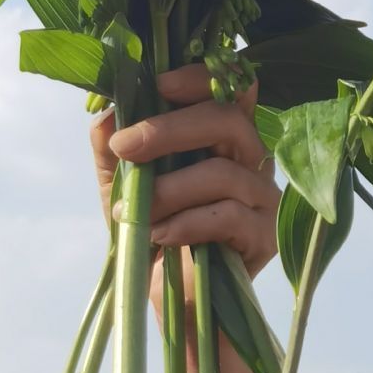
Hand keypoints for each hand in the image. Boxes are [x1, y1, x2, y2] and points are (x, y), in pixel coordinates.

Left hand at [89, 64, 280, 282]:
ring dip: (168, 190)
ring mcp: (263, 197)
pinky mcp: (264, 236)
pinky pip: (228, 216)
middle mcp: (251, 158)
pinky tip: (159, 235)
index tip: (158, 85)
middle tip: (126, 147)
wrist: (171, 296)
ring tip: (135, 212)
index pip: (233, 85)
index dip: (201, 77)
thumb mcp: (120, 185)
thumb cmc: (152, 230)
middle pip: (227, 120)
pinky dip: (185, 223)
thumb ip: (112, 148)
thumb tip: (108, 112)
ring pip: (223, 173)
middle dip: (169, 129)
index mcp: (223, 135)